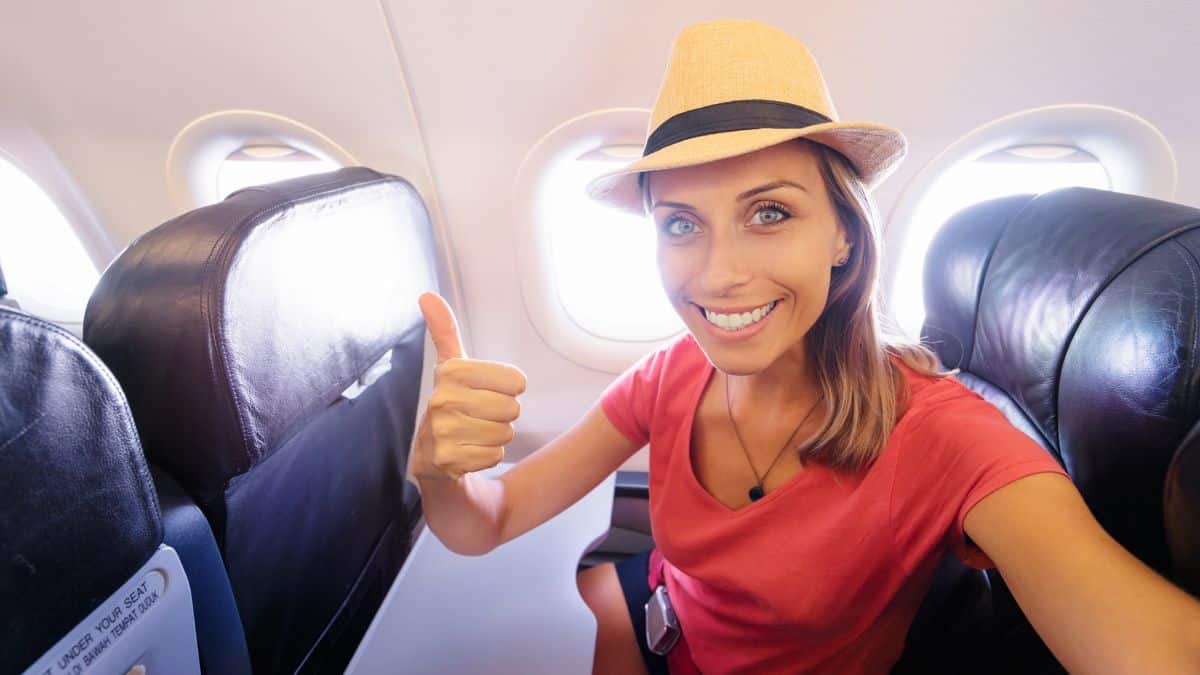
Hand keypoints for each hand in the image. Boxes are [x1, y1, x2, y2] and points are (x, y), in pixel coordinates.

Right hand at [413, 292, 526, 479]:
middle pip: (512, 408)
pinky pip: (493, 455)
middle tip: (481, 416)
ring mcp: (442, 431)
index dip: (511, 389)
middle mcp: (441, 399)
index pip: (516, 381)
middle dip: (503, 415)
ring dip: (496, 436)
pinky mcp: (447, 461)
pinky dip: (486, 456)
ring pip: (505, 433)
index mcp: (450, 371)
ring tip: (474, 433)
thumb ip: (445, 331)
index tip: (490, 391)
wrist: (431, 455)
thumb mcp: (451, 367)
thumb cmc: (451, 403)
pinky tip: (468, 451)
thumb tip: (426, 295)